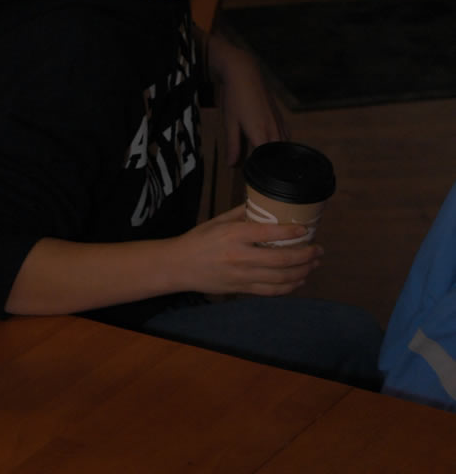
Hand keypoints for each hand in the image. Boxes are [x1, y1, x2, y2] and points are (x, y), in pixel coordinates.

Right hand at [174, 206, 322, 296]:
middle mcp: (240, 256)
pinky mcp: (241, 289)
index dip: (291, 231)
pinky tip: (299, 280)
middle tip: (318, 249)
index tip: (306, 228)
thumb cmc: (199, 240)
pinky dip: (289, 287)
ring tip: (314, 263)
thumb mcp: (219, 220)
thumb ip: (243, 214)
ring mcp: (241, 276)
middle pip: (281, 259)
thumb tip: (265, 206)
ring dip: (302, 271)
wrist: (179, 266)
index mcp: (234, 235)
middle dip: (306, 255)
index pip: (268, 233)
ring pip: (280, 278)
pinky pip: (271, 291)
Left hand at [207, 33, 288, 164]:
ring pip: (283, 148)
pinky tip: (275, 148)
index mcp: (261, 135)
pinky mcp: (281, 117)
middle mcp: (274, 131)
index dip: (260, 173)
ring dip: (276, 156)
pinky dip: (281, 145)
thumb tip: (232, 165)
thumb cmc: (235, 98)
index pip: (265, 163)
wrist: (245, 73)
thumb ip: (233, 146)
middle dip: (270, 167)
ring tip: (269, 165)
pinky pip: (285, 137)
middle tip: (262, 176)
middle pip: (277, 158)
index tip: (255, 181)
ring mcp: (280, 123)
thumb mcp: (230, 124)